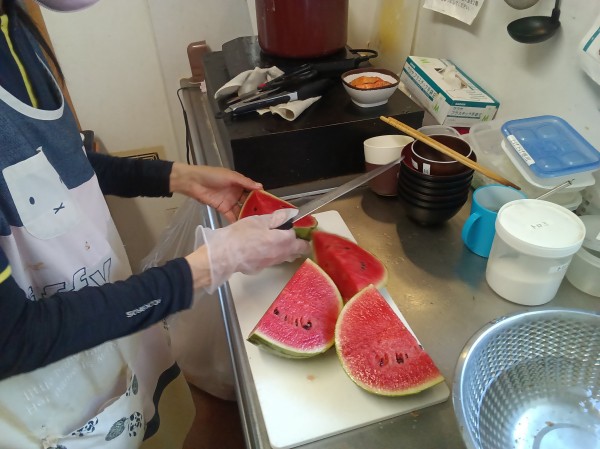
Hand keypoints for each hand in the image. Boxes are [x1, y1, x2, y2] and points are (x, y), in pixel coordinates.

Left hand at [169, 163, 261, 222]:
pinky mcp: (222, 208)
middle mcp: (236, 193)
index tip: (269, 203)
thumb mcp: (230, 176)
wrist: (193, 182)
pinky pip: (231, 215)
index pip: (252, 190)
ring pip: (241, 209)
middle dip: (255, 208)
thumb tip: (261, 187)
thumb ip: (245, 182)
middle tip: (265, 217)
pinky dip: (237, 220)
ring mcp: (229, 201)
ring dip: (247, 215)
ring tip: (257, 223)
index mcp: (239, 183)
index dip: (259, 196)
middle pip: (248, 202)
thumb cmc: (212, 175)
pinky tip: (244, 226)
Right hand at [186, 209, 309, 292]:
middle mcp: (281, 255)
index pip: (300, 238)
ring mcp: (272, 263)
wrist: (223, 256)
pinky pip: (274, 260)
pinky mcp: (262, 268)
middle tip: (290, 234)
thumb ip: (277, 218)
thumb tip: (292, 214)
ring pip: (287, 257)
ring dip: (287, 249)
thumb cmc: (240, 236)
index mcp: (284, 241)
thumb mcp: (259, 221)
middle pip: (299, 251)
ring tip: (277, 240)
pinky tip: (262, 247)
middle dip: (299, 243)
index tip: (293, 225)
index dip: (298, 230)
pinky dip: (273, 254)